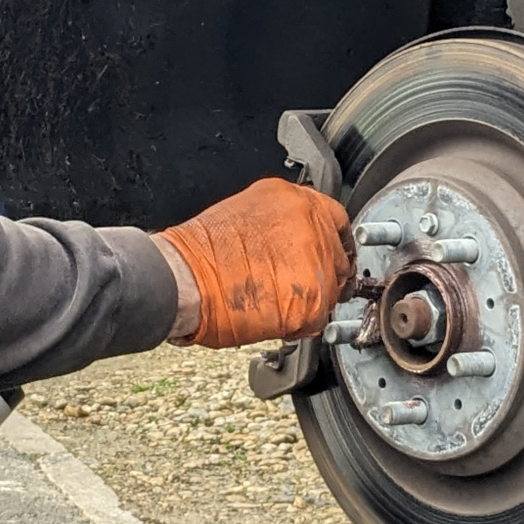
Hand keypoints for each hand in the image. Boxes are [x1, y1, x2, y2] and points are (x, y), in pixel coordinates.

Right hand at [154, 178, 351, 348]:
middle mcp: (312, 226)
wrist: (184, 277)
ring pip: (332, 288)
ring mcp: (316, 263)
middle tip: (301, 286)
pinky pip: (320, 317)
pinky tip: (275, 316)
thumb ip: (282, 225)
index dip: (333, 241)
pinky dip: (302, 323)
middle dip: (325, 273)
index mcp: (295, 200)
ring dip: (312, 299)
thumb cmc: (199, 250)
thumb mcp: (247, 212)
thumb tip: (293, 244)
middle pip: (339, 256)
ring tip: (278, 302)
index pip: (336, 220)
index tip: (330, 253)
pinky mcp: (312, 299)